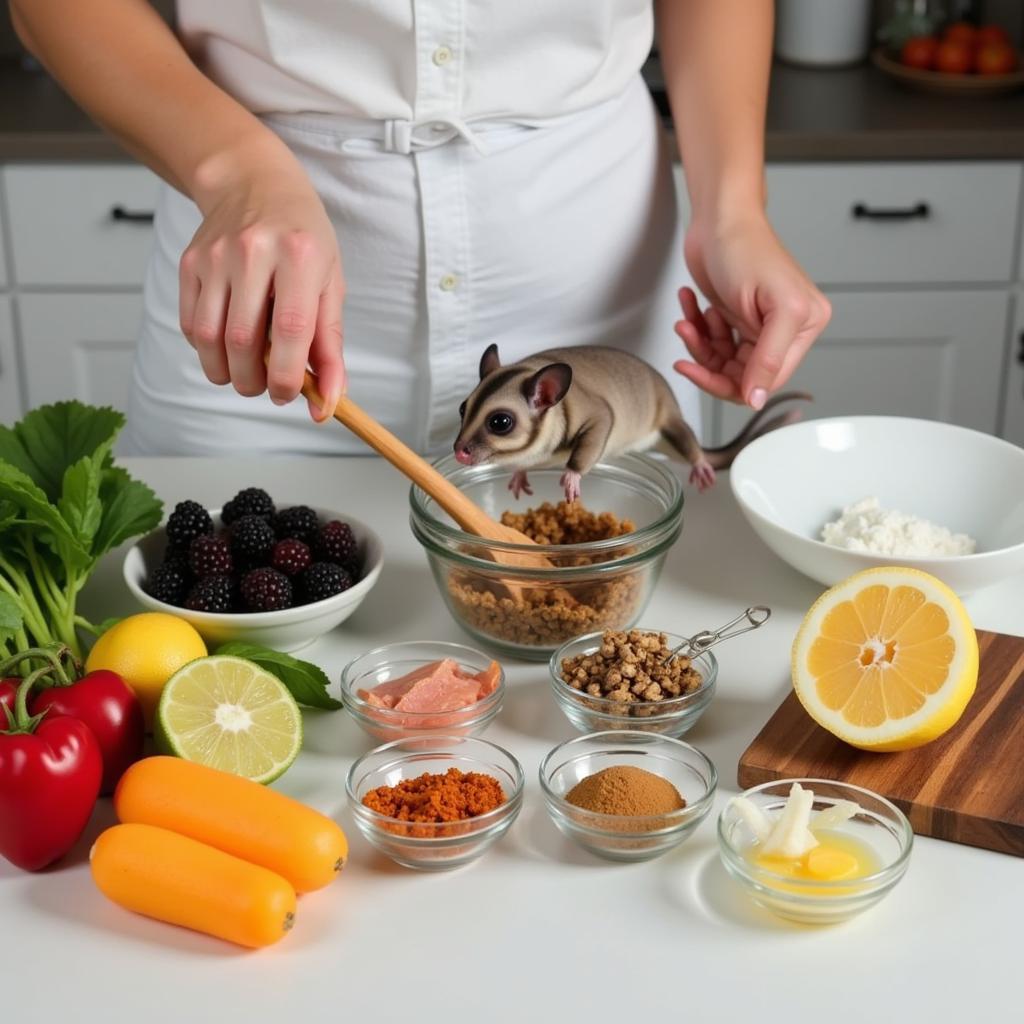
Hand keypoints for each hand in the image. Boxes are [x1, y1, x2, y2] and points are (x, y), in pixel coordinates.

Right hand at [178, 148, 345, 420]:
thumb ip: (331, 347)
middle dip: (254, 381)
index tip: (290, 395)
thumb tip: (328, 401)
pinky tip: (225, 347)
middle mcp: (253, 252)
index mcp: (299, 256)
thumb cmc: (303, 240)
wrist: (254, 184)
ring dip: (226, 372)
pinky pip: (191, 324)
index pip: (290, 330)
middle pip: (242, 341)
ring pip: (209, 338)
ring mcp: (216, 256)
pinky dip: (207, 350)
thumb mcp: (330, 285)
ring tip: (245, 375)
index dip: (289, 376)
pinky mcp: (190, 263)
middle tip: (266, 388)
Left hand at [674, 211, 830, 407]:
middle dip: (709, 362)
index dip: (730, 384)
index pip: (767, 380)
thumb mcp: (770, 307)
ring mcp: (756, 325)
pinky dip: (697, 329)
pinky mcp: (734, 318)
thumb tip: (758, 398)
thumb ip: (769, 359)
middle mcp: (783, 330)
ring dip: (699, 345)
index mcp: (803, 327)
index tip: (698, 371)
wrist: (719, 218)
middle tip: (687, 346)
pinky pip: (712, 343)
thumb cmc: (746, 248)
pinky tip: (690, 307)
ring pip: (722, 361)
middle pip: (741, 375)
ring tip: (687, 321)